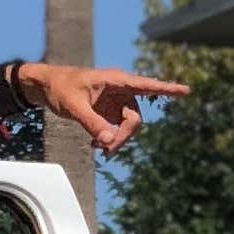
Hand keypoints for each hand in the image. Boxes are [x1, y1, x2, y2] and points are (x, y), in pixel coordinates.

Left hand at [24, 63, 188, 152]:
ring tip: (98, 150)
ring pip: (128, 126)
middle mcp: (120, 91)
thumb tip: (108, 140)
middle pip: (134, 119)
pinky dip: (109, 139)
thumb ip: (91, 123)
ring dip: (117, 140)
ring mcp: (116, 102)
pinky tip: (96, 145)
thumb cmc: (59, 88)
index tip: (187, 91)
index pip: (146, 86)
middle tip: (106, 152)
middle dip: (124, 136)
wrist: (46, 87)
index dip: (167, 89)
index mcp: (116, 81)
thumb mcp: (73, 107)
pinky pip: (117, 129)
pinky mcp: (109, 112)